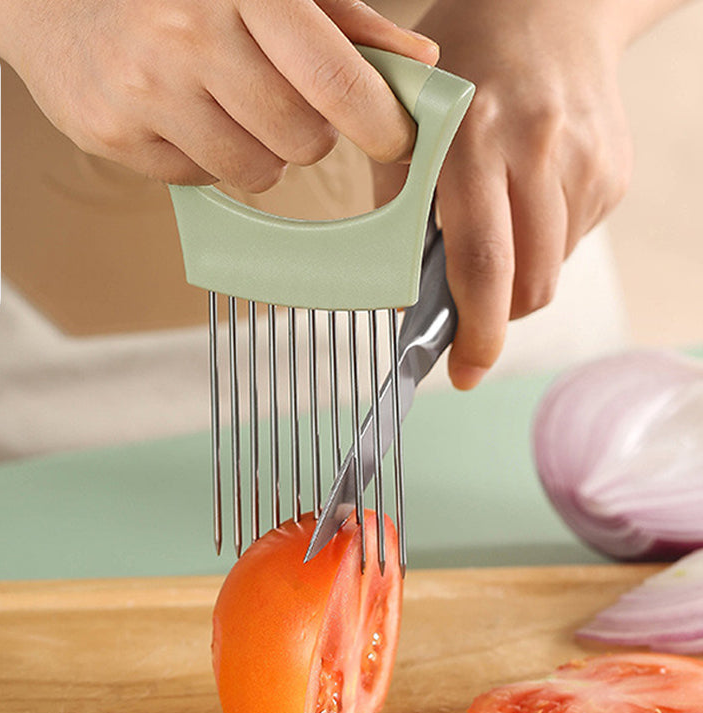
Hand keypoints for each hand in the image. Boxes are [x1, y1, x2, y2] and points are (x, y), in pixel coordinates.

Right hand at [0, 0, 437, 190]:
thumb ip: (344, 23)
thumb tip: (418, 67)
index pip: (331, 76)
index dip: (377, 121)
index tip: (395, 139)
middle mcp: (188, 34)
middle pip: (300, 139)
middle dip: (310, 135)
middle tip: (285, 108)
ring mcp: (144, 89)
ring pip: (255, 173)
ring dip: (261, 154)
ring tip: (229, 109)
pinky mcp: (114, 134)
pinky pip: (200, 180)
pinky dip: (206, 159)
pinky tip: (182, 116)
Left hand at [376, 0, 638, 389]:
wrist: (552, 8)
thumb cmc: (467, 63)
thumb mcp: (410, 121)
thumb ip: (404, 206)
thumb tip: (408, 290)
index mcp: (475, 138)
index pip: (482, 261)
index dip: (475, 332)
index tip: (463, 372)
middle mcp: (539, 150)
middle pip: (528, 283)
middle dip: (495, 317)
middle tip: (469, 311)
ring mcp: (587, 163)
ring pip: (550, 271)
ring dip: (516, 278)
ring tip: (495, 227)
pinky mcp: (613, 174)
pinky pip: (571, 243)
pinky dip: (540, 246)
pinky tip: (525, 200)